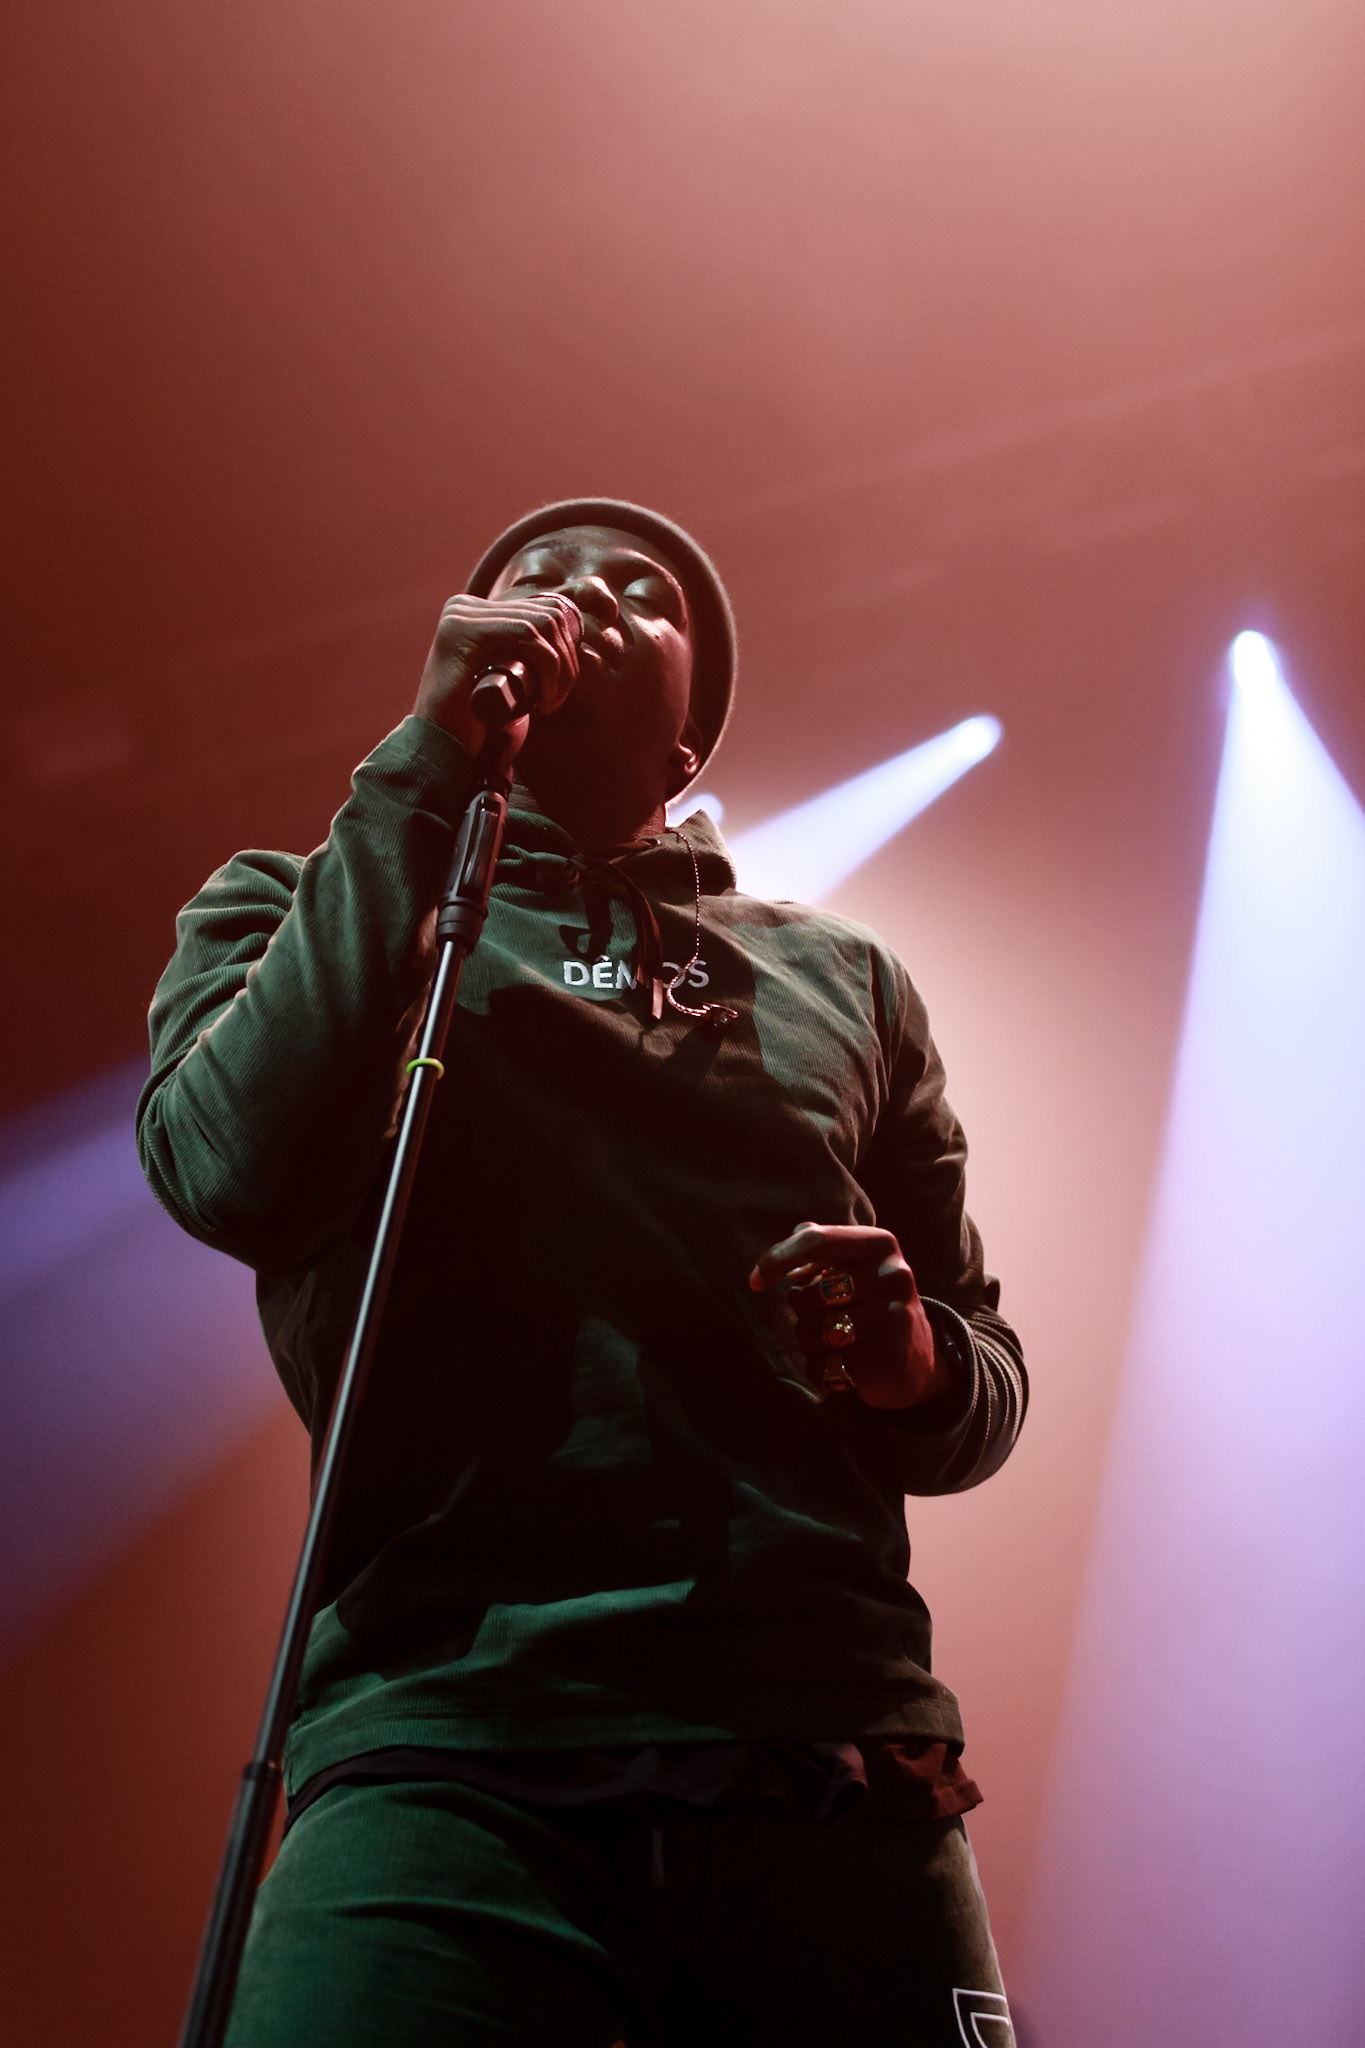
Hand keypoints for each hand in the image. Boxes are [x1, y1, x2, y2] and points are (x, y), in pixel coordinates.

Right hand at [414, 591, 583, 755]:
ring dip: (561, 666)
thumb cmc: (475, 723)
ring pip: (541, 623)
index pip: (541, 610)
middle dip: (567, 658)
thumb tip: (570, 645)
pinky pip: (526, 633)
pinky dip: (548, 664)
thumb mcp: (505, 680)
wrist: (438, 748)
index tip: (561, 686)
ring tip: (550, 700)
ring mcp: (461, 615)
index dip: (566, 646)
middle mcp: (466, 607)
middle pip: (545, 613)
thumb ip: (522, 658)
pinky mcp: (463, 630)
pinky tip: (543, 697)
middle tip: (557, 697)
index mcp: (475, 613)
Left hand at [748, 1223, 952, 1409]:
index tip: (755, 1281)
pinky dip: (822, 1371)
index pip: (815, 1241)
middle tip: (826, 1316)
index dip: (776, 1260)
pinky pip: (826, 1367)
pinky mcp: (889, 1358)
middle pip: (807, 1295)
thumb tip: (781, 1249)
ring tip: (835, 1342)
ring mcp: (894, 1317)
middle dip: (802, 1312)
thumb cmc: (870, 1302)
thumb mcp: (854, 1263)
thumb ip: (817, 1245)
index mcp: (879, 1243)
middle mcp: (893, 1275)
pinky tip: (843, 1366)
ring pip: (813, 1333)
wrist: (918, 1358)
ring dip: (810, 1344)